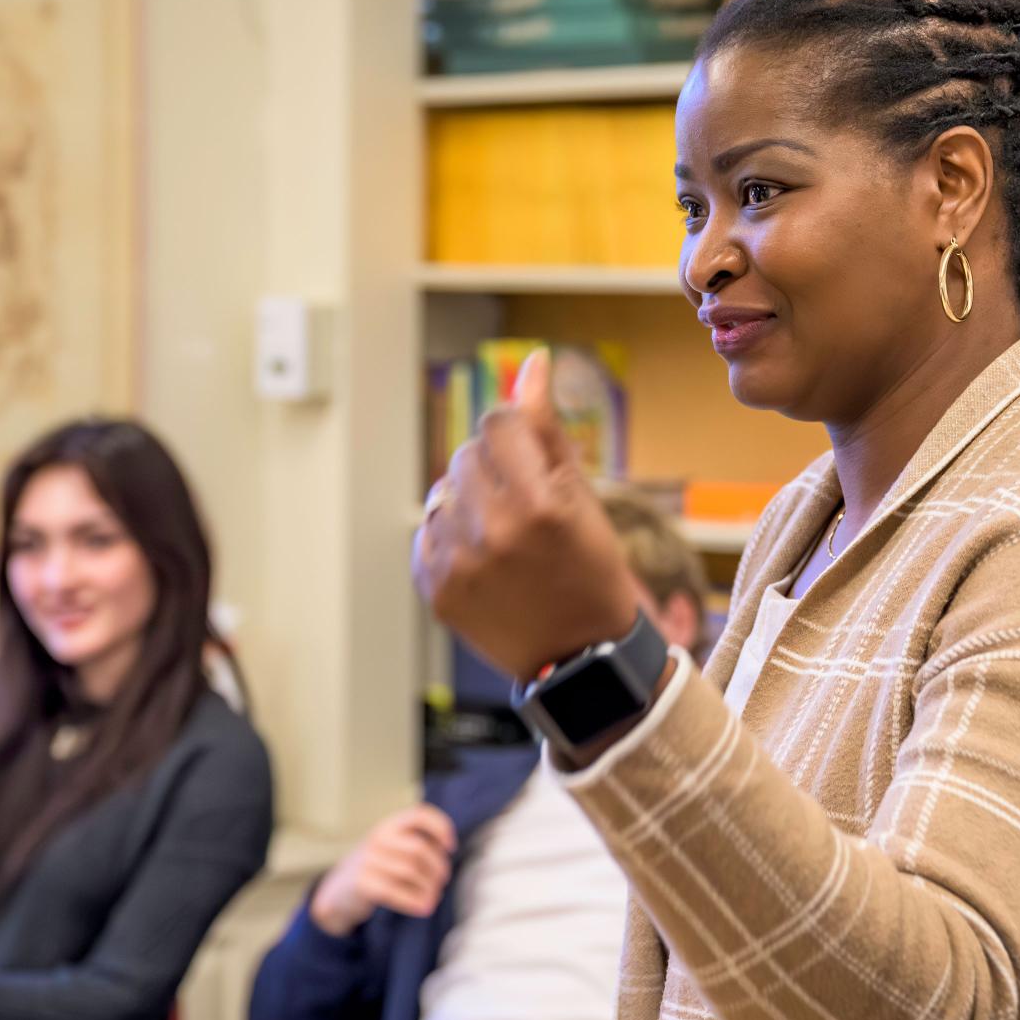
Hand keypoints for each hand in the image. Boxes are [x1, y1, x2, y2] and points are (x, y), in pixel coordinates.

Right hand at [310, 804, 456, 936]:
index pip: (418, 815)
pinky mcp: (361, 883)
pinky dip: (414, 901)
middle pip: (419, 849)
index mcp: (389, 825)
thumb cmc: (376, 868)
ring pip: (410, 871)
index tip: (451, 846)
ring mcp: (367, 859)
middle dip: (438, 867)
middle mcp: (377, 838)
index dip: (440, 827)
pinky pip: (395, 891)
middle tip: (442, 881)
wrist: (337, 890)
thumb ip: (414, 844)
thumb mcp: (391, 847)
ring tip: (433, 897)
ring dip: (429, 888)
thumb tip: (446, 855)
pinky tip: (424, 908)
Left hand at [414, 350, 640, 681]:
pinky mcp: (437, 589)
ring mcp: (460, 565)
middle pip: (466, 454)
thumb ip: (546, 428)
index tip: (529, 459)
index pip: (497, 423)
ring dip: (468, 502)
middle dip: (492, 469)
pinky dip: (451, 537)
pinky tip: (484, 559)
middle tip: (522, 505)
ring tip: (502, 536)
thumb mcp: (580, 496)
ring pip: (443, 492)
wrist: (580, 657)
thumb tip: (532, 362)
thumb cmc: (590, 569)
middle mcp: (495, 533)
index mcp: (539, 505)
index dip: (514, 435)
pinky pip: (428, 533)